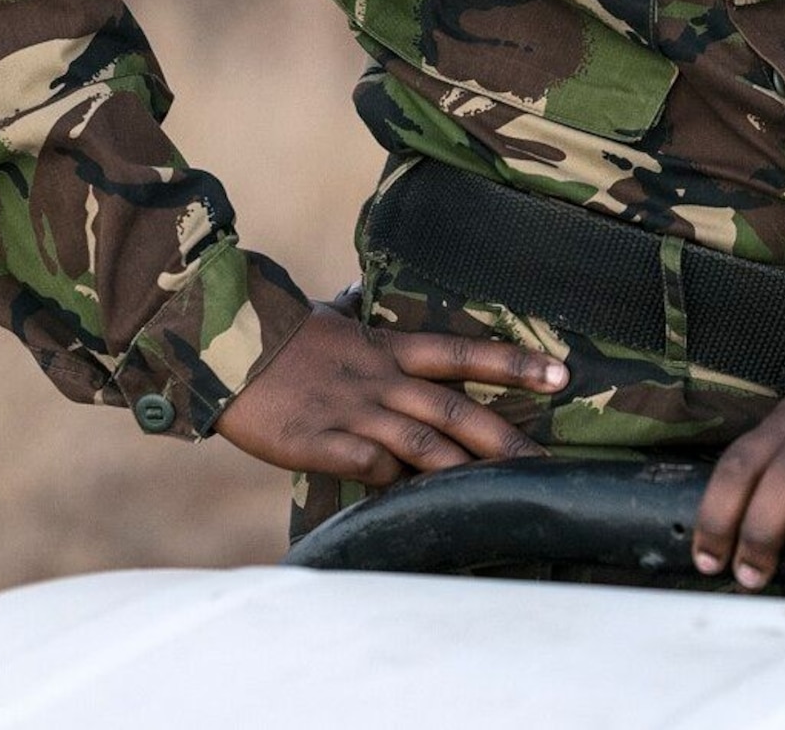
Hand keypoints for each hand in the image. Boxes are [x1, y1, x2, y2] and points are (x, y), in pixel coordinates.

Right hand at [212, 308, 566, 489]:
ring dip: (461, 467)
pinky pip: (366, 464)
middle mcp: (379, 380)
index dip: (514, 364)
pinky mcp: (319, 442)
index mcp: (387, 348)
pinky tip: (411, 495)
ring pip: (419, 442)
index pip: (463, 352)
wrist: (223, 348)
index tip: (561, 376)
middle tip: (546, 462)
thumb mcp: (328, 317)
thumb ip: (354, 312)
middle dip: (504, 438)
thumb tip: (359, 290)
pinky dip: (392, 478)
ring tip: (499, 490)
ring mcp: (351, 412)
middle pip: (454, 408)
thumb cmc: (280, 335)